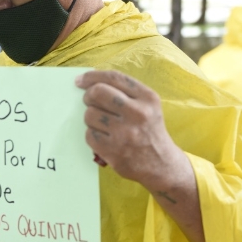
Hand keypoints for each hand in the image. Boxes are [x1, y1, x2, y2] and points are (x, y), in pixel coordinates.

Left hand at [75, 70, 182, 188]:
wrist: (162, 165)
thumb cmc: (149, 130)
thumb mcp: (148, 106)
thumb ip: (124, 92)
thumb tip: (89, 83)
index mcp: (147, 98)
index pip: (114, 78)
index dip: (92, 76)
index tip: (80, 80)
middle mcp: (138, 113)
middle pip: (98, 93)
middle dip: (88, 96)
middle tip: (89, 102)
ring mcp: (125, 133)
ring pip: (90, 114)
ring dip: (91, 118)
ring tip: (103, 124)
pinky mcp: (114, 151)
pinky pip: (89, 134)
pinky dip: (92, 135)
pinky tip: (104, 138)